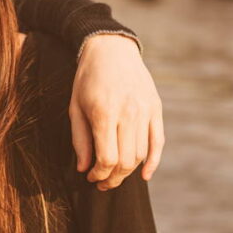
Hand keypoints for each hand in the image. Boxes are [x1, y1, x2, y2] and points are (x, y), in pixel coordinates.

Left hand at [69, 34, 163, 188]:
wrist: (111, 49)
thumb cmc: (87, 79)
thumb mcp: (75, 107)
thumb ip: (80, 140)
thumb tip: (84, 169)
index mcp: (104, 113)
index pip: (107, 158)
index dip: (99, 174)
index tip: (91, 177)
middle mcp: (128, 113)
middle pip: (126, 161)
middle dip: (113, 178)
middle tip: (102, 183)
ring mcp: (145, 111)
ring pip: (140, 155)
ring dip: (128, 172)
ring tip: (115, 175)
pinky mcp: (155, 109)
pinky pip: (158, 142)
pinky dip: (153, 162)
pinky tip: (145, 175)